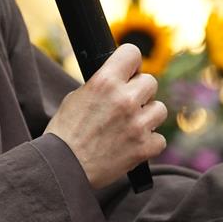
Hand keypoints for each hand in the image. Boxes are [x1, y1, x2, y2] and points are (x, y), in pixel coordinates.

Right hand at [45, 44, 165, 188]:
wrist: (62, 168)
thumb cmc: (65, 133)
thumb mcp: (76, 97)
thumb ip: (102, 85)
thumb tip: (119, 79)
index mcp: (104, 82)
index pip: (132, 53)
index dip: (131, 63)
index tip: (129, 71)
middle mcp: (124, 99)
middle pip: (150, 82)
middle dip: (139, 92)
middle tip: (126, 104)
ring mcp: (137, 124)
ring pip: (160, 109)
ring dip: (147, 117)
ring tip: (130, 126)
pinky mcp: (144, 148)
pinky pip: (160, 138)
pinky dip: (148, 143)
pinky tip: (132, 145)